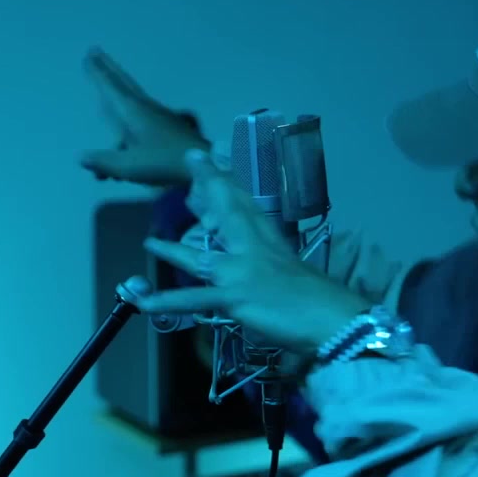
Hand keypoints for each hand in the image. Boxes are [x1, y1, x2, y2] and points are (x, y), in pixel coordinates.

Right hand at [79, 47, 210, 185]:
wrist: (206, 165)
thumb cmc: (165, 162)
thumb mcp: (129, 166)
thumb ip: (104, 162)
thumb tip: (82, 157)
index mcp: (134, 112)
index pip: (111, 87)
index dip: (98, 72)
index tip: (89, 54)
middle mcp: (146, 109)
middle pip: (123, 85)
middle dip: (108, 70)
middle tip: (96, 52)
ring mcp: (160, 118)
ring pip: (131, 107)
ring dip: (116, 99)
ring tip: (105, 97)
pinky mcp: (169, 130)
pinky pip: (140, 125)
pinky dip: (127, 133)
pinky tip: (121, 151)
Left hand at [136, 150, 368, 355]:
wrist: (334, 319)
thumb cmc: (324, 304)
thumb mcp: (299, 280)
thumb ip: (277, 276)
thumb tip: (267, 283)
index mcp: (275, 246)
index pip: (251, 207)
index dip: (233, 183)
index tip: (221, 159)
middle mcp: (257, 250)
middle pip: (229, 212)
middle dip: (210, 184)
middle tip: (192, 158)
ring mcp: (243, 271)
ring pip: (201, 256)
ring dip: (172, 250)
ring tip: (148, 243)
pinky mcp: (235, 296)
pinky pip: (193, 299)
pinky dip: (165, 301)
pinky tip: (143, 301)